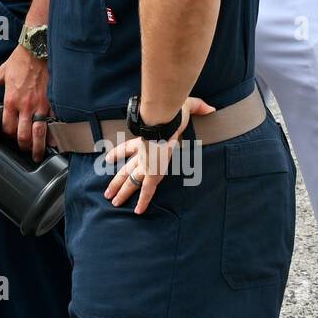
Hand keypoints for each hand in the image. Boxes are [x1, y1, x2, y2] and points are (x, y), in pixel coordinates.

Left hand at [0, 44, 50, 160]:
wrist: (38, 49)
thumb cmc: (20, 60)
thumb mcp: (2, 71)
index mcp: (11, 100)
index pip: (8, 127)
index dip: (9, 136)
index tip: (11, 139)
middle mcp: (25, 106)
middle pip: (24, 135)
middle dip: (24, 147)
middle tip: (26, 153)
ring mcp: (40, 105)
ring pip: (40, 132)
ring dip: (39, 146)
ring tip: (39, 155)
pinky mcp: (52, 102)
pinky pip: (54, 121)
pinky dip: (55, 133)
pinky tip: (56, 142)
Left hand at [103, 97, 214, 214]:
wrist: (164, 118)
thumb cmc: (173, 111)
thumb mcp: (186, 106)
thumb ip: (198, 107)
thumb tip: (210, 108)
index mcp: (145, 139)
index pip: (126, 148)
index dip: (117, 154)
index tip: (107, 160)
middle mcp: (143, 153)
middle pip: (125, 170)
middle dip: (116, 181)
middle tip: (107, 193)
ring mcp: (146, 164)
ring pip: (130, 182)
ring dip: (121, 192)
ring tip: (112, 202)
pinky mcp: (153, 172)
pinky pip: (147, 191)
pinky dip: (143, 202)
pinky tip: (137, 211)